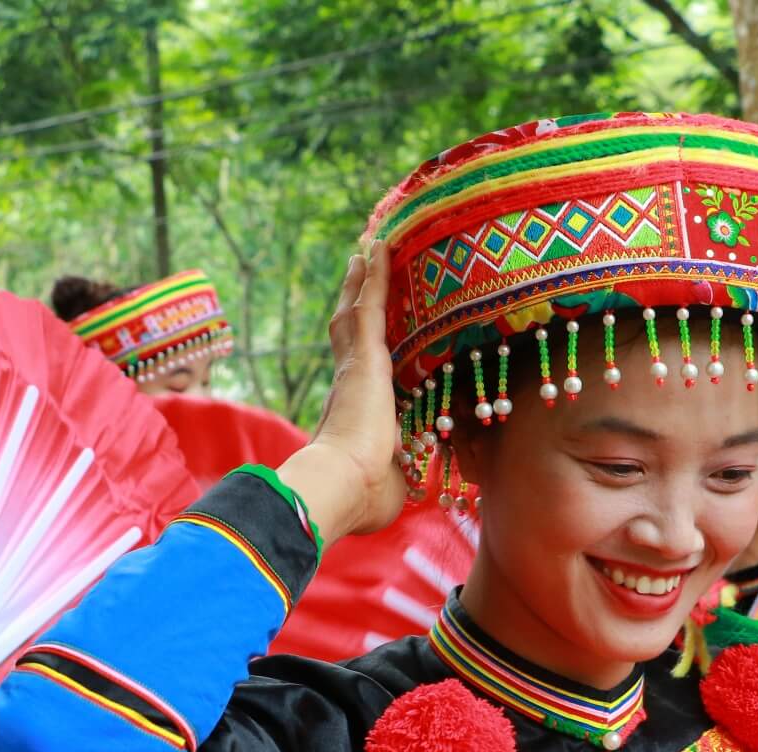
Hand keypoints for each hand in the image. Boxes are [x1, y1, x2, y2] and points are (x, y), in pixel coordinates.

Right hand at [278, 243, 407, 544]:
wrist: (342, 486)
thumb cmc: (365, 496)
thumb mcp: (394, 480)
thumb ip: (404, 471)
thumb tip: (415, 477)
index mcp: (355, 414)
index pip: (360, 373)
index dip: (361, 350)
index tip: (363, 334)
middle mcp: (349, 385)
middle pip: (350, 334)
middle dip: (353, 303)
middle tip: (357, 272)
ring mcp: (355, 368)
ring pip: (357, 314)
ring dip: (361, 283)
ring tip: (366, 253)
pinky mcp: (365, 357)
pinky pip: (371, 306)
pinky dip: (374, 277)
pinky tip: (378, 248)